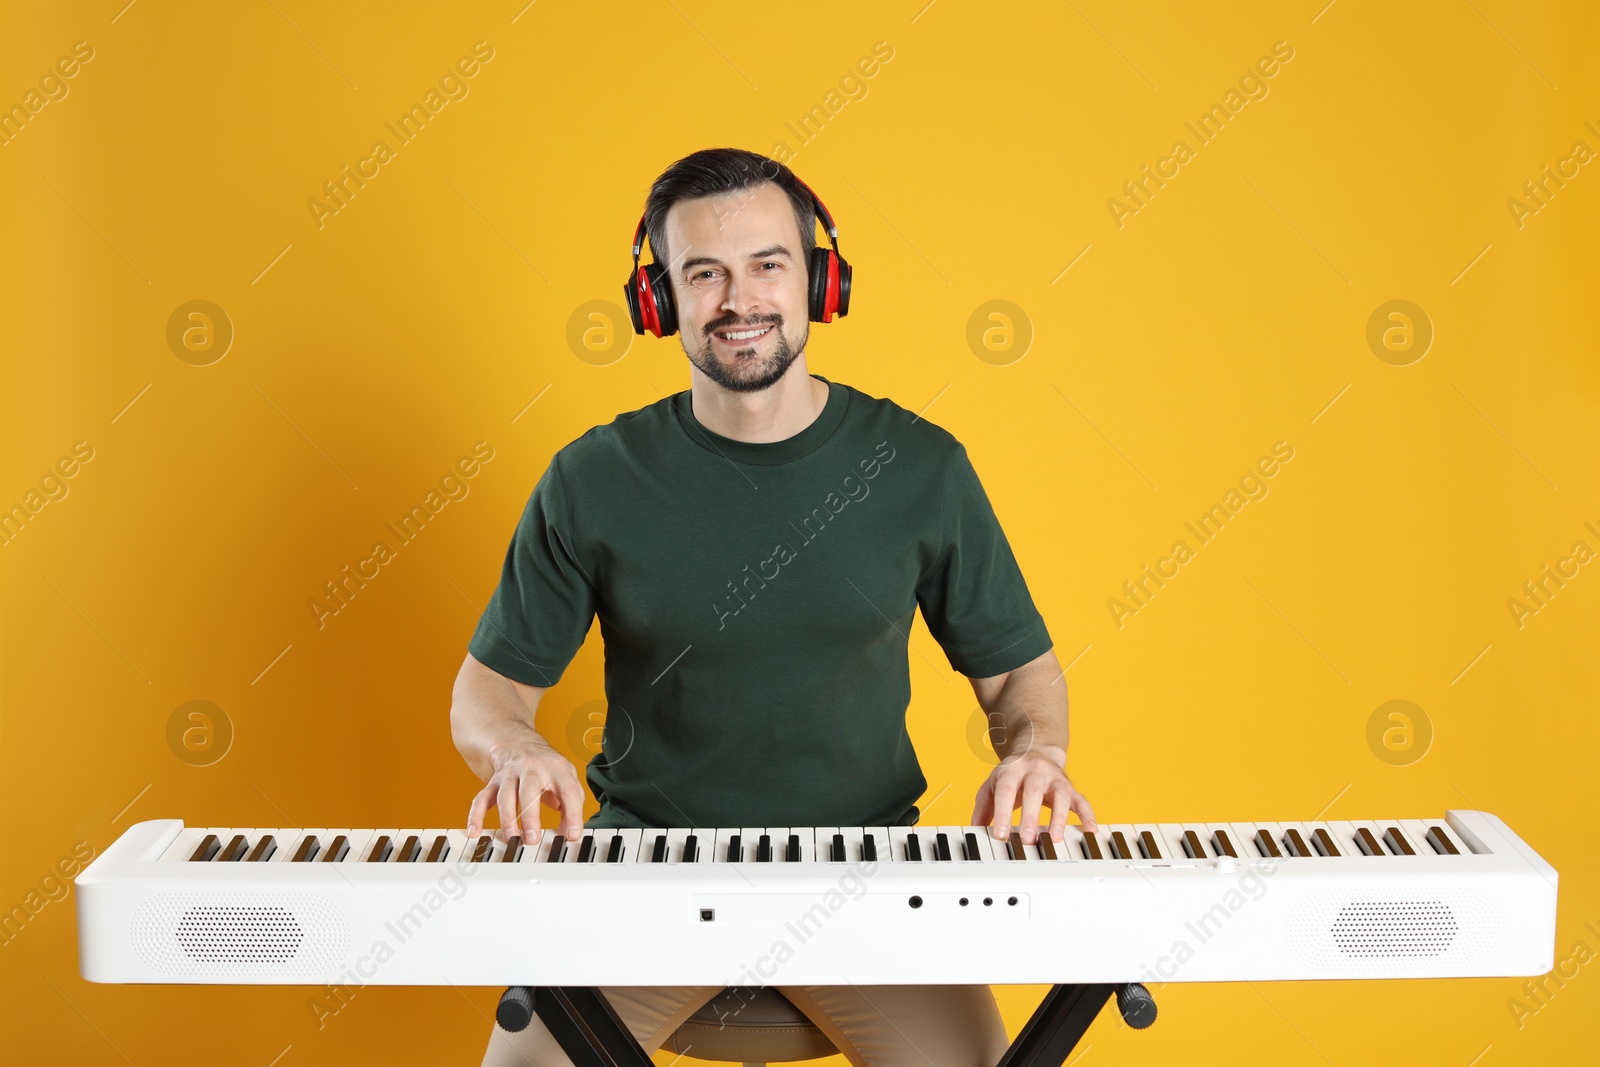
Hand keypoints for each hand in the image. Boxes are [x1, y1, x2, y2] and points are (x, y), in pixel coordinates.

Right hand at [465, 735, 583, 843]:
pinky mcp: (493, 782)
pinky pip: (482, 798)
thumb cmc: (547, 766)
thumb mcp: (567, 777)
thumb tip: (569, 831)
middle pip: (529, 791)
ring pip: (505, 796)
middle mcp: (532, 769)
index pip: (568, 791)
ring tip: (511, 838)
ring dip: (507, 819)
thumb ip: (572, 803)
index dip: (572, 814)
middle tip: (532, 840)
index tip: (572, 835)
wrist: (518, 742)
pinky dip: (476, 815)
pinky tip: (474, 831)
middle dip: (530, 816)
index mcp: (556, 768)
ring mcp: (510, 775)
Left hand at [971, 748, 1095, 843]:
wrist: (1036, 749)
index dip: (1003, 814)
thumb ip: (983, 807)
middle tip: (1027, 840)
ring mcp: (1054, 778)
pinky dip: (1087, 815)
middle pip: (1033, 792)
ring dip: (1058, 818)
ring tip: (1056, 838)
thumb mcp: (992, 785)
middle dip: (1030, 817)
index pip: (1006, 792)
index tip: (1001, 835)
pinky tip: (1090, 830)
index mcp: (1011, 770)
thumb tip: (976, 830)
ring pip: (1059, 796)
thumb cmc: (1011, 774)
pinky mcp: (1070, 787)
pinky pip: (1081, 800)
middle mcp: (1034, 771)